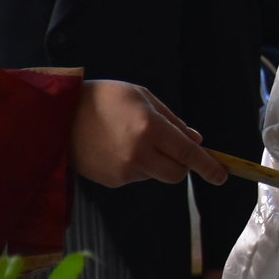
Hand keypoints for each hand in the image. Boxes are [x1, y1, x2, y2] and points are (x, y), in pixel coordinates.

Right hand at [70, 80, 226, 186]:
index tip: (222, 175)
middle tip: (170, 148)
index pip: (189, 154)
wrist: (56, 116)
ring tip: (129, 140)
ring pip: (156, 174)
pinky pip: (136, 177)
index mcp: (150, 128)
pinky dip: (135, 166)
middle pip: (177, 173)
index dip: (209, 166)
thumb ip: (173, 121)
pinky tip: (116, 148)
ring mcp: (125, 170)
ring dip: (155, 162)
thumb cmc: (103, 99)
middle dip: (181, 164)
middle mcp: (140, 153)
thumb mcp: (142, 97)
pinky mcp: (112, 181)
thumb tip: (197, 141)